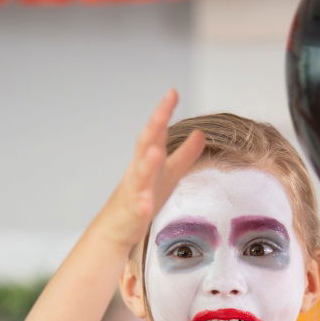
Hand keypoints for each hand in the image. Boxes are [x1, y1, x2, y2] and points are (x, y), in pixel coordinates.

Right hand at [102, 88, 205, 246]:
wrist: (118, 228)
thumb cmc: (143, 198)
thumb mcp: (169, 174)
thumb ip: (185, 154)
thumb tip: (201, 133)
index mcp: (149, 159)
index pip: (157, 132)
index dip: (163, 112)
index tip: (173, 92)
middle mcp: (139, 170)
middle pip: (145, 144)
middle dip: (154, 126)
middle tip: (163, 108)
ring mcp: (134, 191)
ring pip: (140, 175)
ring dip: (147, 163)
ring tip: (156, 152)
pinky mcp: (133, 213)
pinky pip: (137, 208)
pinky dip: (141, 205)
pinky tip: (146, 204)